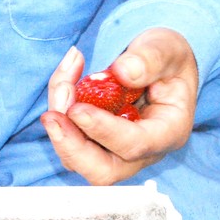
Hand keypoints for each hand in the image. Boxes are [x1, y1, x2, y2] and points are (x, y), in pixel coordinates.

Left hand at [40, 28, 198, 184]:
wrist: (157, 65)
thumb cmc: (167, 59)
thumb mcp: (168, 48)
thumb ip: (152, 58)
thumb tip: (123, 71)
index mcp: (168, 133)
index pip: (134, 145)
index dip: (103, 130)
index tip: (78, 109)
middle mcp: (141, 152)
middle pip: (102, 172)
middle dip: (72, 146)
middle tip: (52, 116)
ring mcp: (113, 152)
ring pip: (77, 159)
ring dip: (60, 125)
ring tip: (62, 84)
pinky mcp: (91, 144)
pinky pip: (68, 139)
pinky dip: (59, 110)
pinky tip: (64, 80)